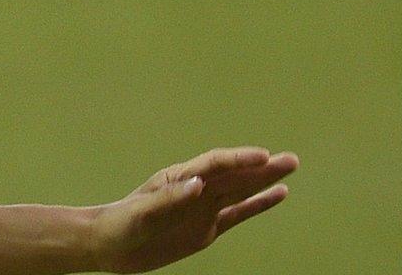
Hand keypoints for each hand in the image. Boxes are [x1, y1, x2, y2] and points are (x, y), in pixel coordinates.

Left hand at [92, 147, 297, 272]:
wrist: (111, 244)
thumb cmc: (121, 224)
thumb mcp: (142, 214)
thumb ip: (170, 200)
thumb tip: (199, 185)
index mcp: (179, 178)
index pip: (215, 165)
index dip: (239, 160)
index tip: (263, 156)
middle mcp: (195, 188)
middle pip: (234, 174)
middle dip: (262, 167)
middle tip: (290, 159)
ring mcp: (204, 207)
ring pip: (241, 190)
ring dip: (265, 180)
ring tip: (290, 167)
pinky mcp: (207, 227)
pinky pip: (239, 213)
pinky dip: (258, 204)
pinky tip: (277, 194)